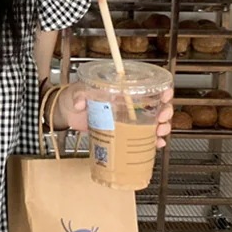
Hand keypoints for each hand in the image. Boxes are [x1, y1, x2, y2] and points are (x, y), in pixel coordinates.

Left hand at [55, 82, 174, 148]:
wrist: (65, 112)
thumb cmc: (72, 96)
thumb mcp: (76, 91)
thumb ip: (79, 95)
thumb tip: (80, 103)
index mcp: (121, 90)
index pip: (147, 87)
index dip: (161, 90)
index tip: (166, 94)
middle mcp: (128, 104)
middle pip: (155, 106)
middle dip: (164, 112)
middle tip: (161, 118)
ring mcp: (126, 119)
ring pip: (152, 122)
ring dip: (161, 128)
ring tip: (160, 133)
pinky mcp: (121, 132)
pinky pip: (141, 137)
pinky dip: (151, 141)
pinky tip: (156, 144)